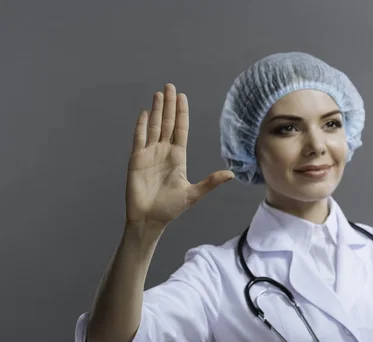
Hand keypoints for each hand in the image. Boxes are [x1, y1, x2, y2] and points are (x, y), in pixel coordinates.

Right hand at [125, 83, 234, 225]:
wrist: (149, 219)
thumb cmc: (170, 208)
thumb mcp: (193, 194)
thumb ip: (210, 182)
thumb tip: (231, 174)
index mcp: (177, 157)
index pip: (180, 129)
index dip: (181, 113)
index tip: (182, 97)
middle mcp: (163, 152)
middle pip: (166, 123)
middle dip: (168, 105)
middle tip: (170, 86)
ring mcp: (149, 154)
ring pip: (153, 126)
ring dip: (155, 110)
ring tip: (158, 94)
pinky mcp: (136, 159)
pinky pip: (139, 138)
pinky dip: (141, 126)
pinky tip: (144, 113)